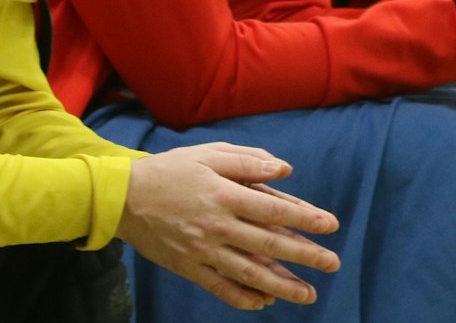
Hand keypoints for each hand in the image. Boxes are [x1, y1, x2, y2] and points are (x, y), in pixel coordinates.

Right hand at [119, 143, 341, 310]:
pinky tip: (265, 302)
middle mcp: (217, 225)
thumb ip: (247, 161)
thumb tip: (284, 170)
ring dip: (282, 285)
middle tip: (332, 263)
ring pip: (249, 272)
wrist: (123, 198)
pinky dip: (244, 298)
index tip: (330, 224)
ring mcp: (203, 250)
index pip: (274, 209)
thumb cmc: (171, 170)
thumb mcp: (208, 154)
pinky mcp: (189, 268)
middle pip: (268, 244)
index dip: (305, 218)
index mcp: (224, 194)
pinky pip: (221, 288)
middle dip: (305, 255)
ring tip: (308, 294)